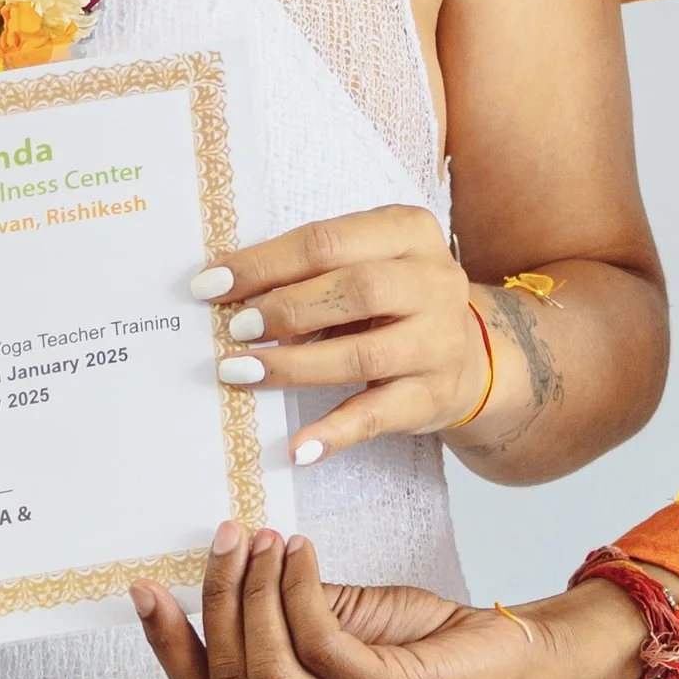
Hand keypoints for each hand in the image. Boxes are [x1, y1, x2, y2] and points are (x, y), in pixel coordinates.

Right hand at [130, 522, 647, 678]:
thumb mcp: (326, 633)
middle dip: (217, 598)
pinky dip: (298, 586)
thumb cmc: (416, 649)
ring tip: (268, 539)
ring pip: (265, 664)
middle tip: (227, 537)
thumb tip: (212, 566)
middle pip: (230, 678)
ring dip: (256, 587)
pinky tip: (302, 553)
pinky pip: (316, 641)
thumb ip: (270, 621)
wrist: (510, 662)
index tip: (145, 587)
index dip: (168, 644)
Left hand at [199, 207, 490, 462]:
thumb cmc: (391, 299)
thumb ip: (310, 269)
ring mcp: (440, 342)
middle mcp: (433, 282)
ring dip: (294, 366)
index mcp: (407, 231)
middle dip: (286, 308)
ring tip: (241, 371)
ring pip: (363, 355)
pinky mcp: (434, 396)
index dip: (262, 263)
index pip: (326, 240)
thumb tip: (226, 289)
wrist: (469, 354)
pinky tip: (297, 447)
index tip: (210, 284)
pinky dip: (334, 432)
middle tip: (236, 327)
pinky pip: (378, 416)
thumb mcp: (363, 264)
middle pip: (356, 289)